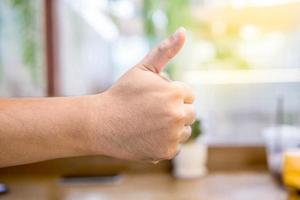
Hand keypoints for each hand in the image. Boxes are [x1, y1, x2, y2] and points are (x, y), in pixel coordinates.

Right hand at [87, 27, 195, 161]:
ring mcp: (172, 136)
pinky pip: (175, 145)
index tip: (153, 98)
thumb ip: (165, 50)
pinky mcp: (166, 153)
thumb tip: (184, 31)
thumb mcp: (142, 68)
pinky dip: (165, 142)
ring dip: (173, 127)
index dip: (170, 94)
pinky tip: (147, 136)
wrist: (101, 124)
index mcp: (174, 93)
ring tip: (149, 123)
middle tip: (152, 111)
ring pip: (184, 130)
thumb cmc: (122, 94)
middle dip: (175, 109)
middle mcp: (177, 115)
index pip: (188, 93)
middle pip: (190, 112)